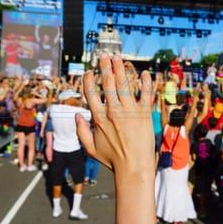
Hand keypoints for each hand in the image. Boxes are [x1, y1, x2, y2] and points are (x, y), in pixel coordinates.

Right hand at [77, 54, 153, 172]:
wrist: (134, 167)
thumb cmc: (112, 159)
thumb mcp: (90, 148)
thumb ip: (81, 131)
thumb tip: (76, 115)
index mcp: (98, 117)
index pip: (90, 92)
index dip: (88, 79)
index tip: (88, 72)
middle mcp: (113, 110)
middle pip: (107, 82)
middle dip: (105, 66)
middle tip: (104, 56)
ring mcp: (129, 111)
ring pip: (124, 83)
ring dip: (121, 67)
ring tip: (118, 57)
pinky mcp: (144, 113)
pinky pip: (145, 93)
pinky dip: (146, 82)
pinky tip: (145, 73)